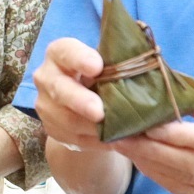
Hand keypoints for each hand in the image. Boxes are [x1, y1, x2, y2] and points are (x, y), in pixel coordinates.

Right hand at [31, 37, 108, 151]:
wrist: (83, 101)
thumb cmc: (100, 73)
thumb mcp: (106, 62)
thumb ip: (118, 62)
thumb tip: (148, 64)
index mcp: (59, 53)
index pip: (65, 52)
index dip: (79, 59)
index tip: (97, 66)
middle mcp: (47, 77)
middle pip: (60, 89)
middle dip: (80, 101)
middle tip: (99, 112)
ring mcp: (45, 105)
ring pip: (67, 120)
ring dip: (93, 128)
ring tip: (119, 131)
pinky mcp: (52, 128)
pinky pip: (76, 139)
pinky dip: (99, 142)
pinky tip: (119, 141)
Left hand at [110, 93, 193, 193]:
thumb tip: (166, 98)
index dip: (177, 136)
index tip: (145, 125)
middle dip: (153, 151)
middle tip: (121, 137)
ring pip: (187, 181)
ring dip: (152, 164)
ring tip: (125, 148)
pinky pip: (187, 193)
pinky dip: (161, 178)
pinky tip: (143, 163)